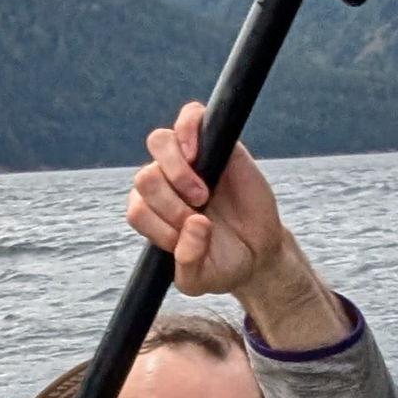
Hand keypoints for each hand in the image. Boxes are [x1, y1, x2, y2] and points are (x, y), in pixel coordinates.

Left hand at [127, 102, 289, 298]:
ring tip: (202, 193)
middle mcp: (163, 184)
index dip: (162, 227)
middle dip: (171, 203)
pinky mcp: (214, 141)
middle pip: (144, 178)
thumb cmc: (223, 264)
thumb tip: (195, 222)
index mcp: (151, 214)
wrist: (259, 252)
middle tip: (200, 214)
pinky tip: (197, 154)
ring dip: (177, 171)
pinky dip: (188, 129)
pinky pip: (190, 116)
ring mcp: (186, 160)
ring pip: (159, 143)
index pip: (137, 211)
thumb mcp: (199, 281)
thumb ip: (187, 263)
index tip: (191, 238)